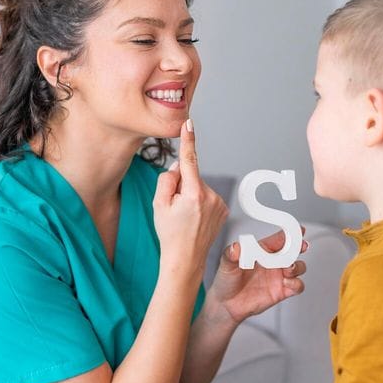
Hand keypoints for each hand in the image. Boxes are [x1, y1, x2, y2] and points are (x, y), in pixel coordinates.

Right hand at [153, 119, 229, 284]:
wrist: (185, 260)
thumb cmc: (169, 233)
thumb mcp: (159, 204)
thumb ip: (167, 179)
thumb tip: (179, 166)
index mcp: (193, 194)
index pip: (189, 160)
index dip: (188, 140)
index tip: (188, 123)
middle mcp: (210, 196)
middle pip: (191, 177)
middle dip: (181, 185)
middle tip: (175, 209)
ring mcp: (219, 203)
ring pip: (199, 187)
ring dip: (190, 195)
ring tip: (185, 218)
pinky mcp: (224, 209)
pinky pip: (207, 196)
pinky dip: (199, 203)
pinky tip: (194, 219)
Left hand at [205, 226, 309, 325]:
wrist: (226, 305)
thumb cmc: (226, 281)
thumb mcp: (225, 265)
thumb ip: (231, 255)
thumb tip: (236, 247)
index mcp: (262, 250)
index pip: (279, 239)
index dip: (290, 233)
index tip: (297, 230)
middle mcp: (273, 262)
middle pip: (293, 251)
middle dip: (299, 247)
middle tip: (300, 247)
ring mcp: (279, 276)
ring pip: (299, 267)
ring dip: (297, 266)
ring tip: (288, 268)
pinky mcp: (282, 291)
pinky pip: (297, 286)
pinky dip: (296, 283)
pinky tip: (286, 283)